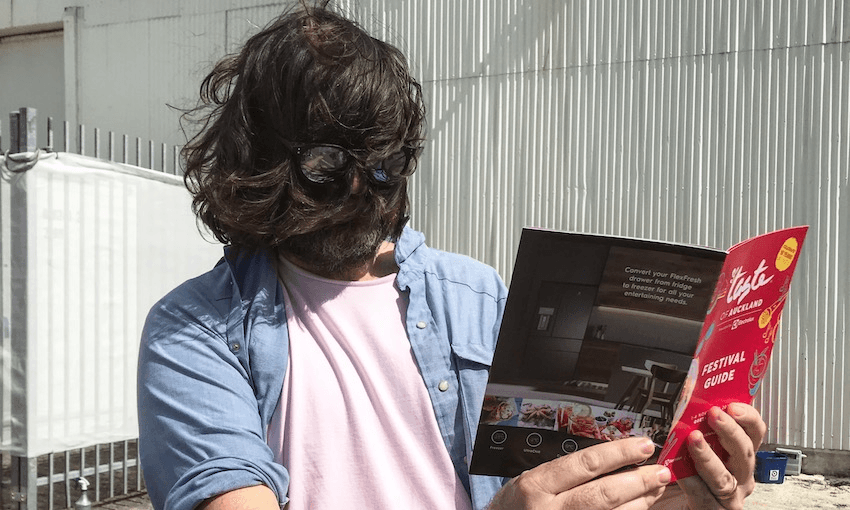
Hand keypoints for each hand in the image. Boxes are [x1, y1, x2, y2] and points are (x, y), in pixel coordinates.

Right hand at [487, 437, 671, 509]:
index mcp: (536, 486)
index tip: (643, 446)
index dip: (619, 454)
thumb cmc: (516, 506)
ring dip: (641, 502)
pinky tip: (640, 508)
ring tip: (656, 488)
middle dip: (639, 481)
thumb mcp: (530, 480)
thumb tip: (610, 457)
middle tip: (660, 470)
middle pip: (604, 494)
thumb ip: (564, 471)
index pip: (585, 464)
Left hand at [675, 403, 765, 508]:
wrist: (684, 502)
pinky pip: (702, 495)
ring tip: (694, 439)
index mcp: (742, 456)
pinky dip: (690, 480)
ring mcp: (729, 496)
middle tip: (714, 414)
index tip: (733, 405)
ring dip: (708, 455)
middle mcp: (741, 476)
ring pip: (723, 476)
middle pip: (745, 453)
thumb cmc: (696, 474)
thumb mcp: (707, 447)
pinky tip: (679, 469)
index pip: (755, 433)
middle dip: (730, 431)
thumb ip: (706, 427)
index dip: (748, 417)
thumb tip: (694, 401)